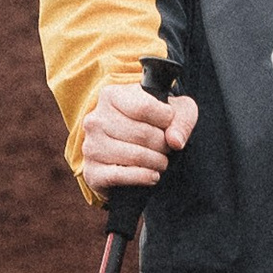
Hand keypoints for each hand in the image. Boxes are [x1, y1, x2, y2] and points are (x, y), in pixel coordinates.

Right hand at [81, 78, 200, 190]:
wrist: (127, 154)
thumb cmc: (151, 124)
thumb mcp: (174, 111)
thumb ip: (182, 119)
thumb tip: (175, 141)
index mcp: (111, 96)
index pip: (145, 107)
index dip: (166, 119)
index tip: (169, 124)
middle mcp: (95, 119)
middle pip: (142, 134)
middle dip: (163, 144)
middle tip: (166, 148)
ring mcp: (91, 146)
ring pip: (136, 156)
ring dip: (157, 162)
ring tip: (161, 161)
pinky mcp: (92, 172)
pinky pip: (122, 176)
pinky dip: (144, 177)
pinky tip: (153, 175)